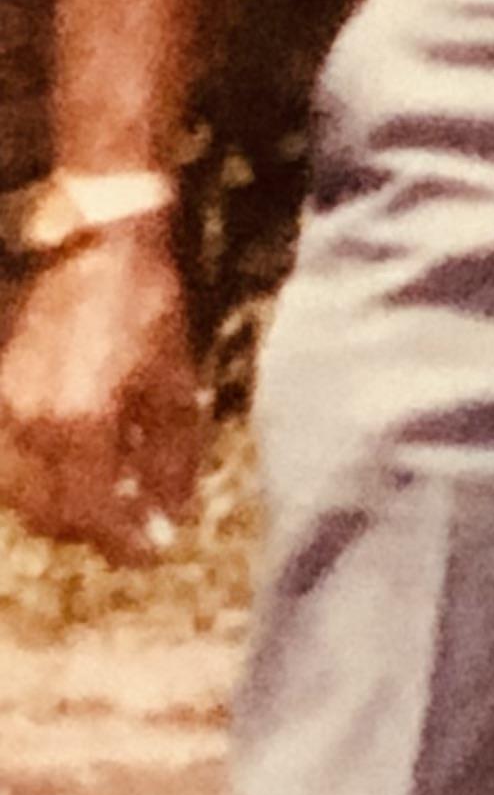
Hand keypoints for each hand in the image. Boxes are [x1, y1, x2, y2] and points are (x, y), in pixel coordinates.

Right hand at [0, 223, 201, 557]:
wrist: (93, 243)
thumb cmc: (145, 307)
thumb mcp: (174, 385)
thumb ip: (171, 460)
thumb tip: (171, 518)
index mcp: (78, 424)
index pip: (93, 515)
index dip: (125, 543)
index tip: (152, 552)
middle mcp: (27, 423)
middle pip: (47, 514)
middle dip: (90, 530)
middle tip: (130, 528)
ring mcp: (0, 405)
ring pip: (16, 491)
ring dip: (57, 507)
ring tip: (102, 498)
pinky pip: (3, 457)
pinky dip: (33, 476)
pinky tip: (70, 464)